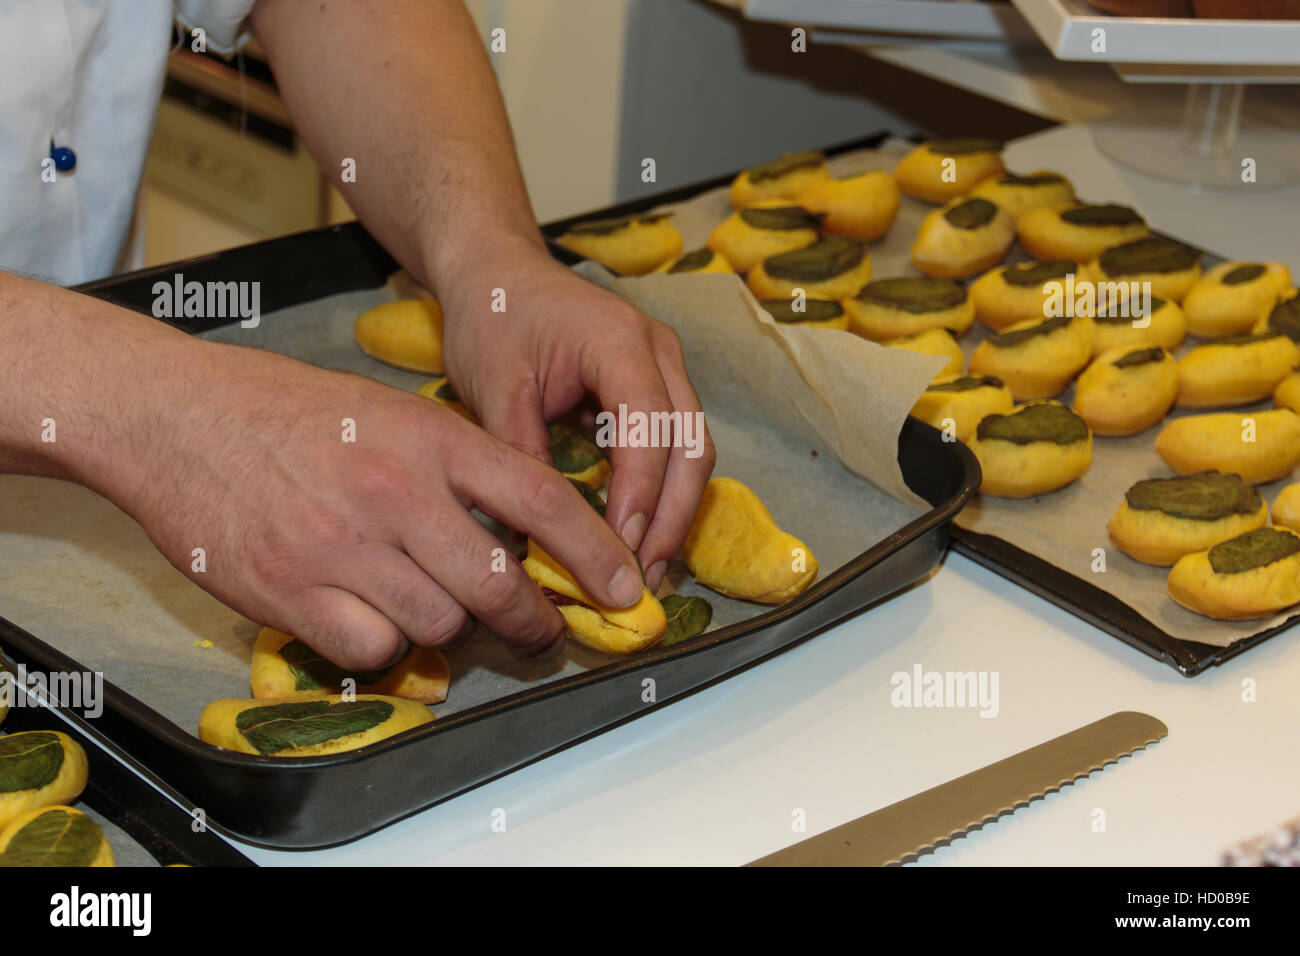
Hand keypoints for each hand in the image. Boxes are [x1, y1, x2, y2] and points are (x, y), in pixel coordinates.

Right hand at [99, 336, 647, 668]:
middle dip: (534, 621)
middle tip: (541, 630)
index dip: (595, 554)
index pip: (542, 502)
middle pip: (500, 584)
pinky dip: (384, 646)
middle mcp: (395, 492)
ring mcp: (342, 546)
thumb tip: (524, 531)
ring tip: (433, 607)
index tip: (624, 586)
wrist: (177, 417)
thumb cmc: (290, 412)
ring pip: (440, 625)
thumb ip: (459, 467)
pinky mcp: (291, 592)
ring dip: (450, 629)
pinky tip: (370, 617)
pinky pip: (373, 649)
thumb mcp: (391, 413)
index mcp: (430, 438)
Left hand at [436, 245, 715, 592]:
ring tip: (645, 569)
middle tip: (643, 578)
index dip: (640, 495)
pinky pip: (676, 446)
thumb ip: (520, 454)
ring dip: (675, 512)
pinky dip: (663, 493)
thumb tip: (535, 534)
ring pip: (694, 450)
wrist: (497, 272)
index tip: (619, 551)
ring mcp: (666, 367)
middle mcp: (659, 352)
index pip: (649, 427)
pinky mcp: (657, 386)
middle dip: (672, 518)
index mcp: (620, 341)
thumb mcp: (493, 387)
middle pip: (691, 445)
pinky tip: (640, 535)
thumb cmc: (491, 317)